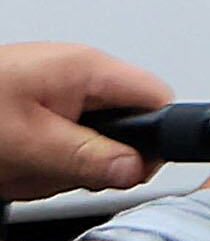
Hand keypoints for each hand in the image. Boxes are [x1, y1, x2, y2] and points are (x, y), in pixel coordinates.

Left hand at [0, 43, 169, 200]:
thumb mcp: (29, 141)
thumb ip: (87, 157)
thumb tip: (136, 168)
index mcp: (88, 69)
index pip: (159, 99)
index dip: (156, 140)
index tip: (132, 169)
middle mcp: (80, 74)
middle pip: (127, 127)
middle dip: (96, 161)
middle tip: (60, 172)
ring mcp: (60, 90)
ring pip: (95, 139)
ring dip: (63, 166)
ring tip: (26, 168)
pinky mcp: (42, 105)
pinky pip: (66, 139)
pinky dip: (46, 159)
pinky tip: (19, 163)